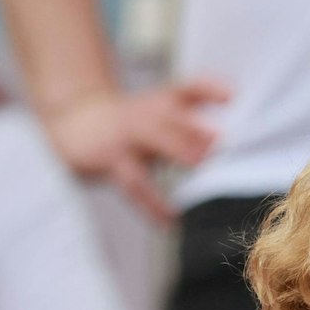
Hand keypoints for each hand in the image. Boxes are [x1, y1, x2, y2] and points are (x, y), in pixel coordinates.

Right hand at [39, 80, 228, 219]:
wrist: (74, 123)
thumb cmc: (131, 125)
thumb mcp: (159, 116)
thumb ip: (191, 127)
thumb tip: (230, 148)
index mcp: (162, 102)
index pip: (188, 89)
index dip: (210, 89)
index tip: (234, 96)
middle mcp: (145, 115)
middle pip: (171, 116)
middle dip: (195, 126)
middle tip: (222, 139)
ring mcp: (127, 136)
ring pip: (152, 141)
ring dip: (176, 151)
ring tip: (199, 166)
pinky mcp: (111, 159)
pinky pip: (135, 183)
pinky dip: (153, 204)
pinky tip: (170, 220)